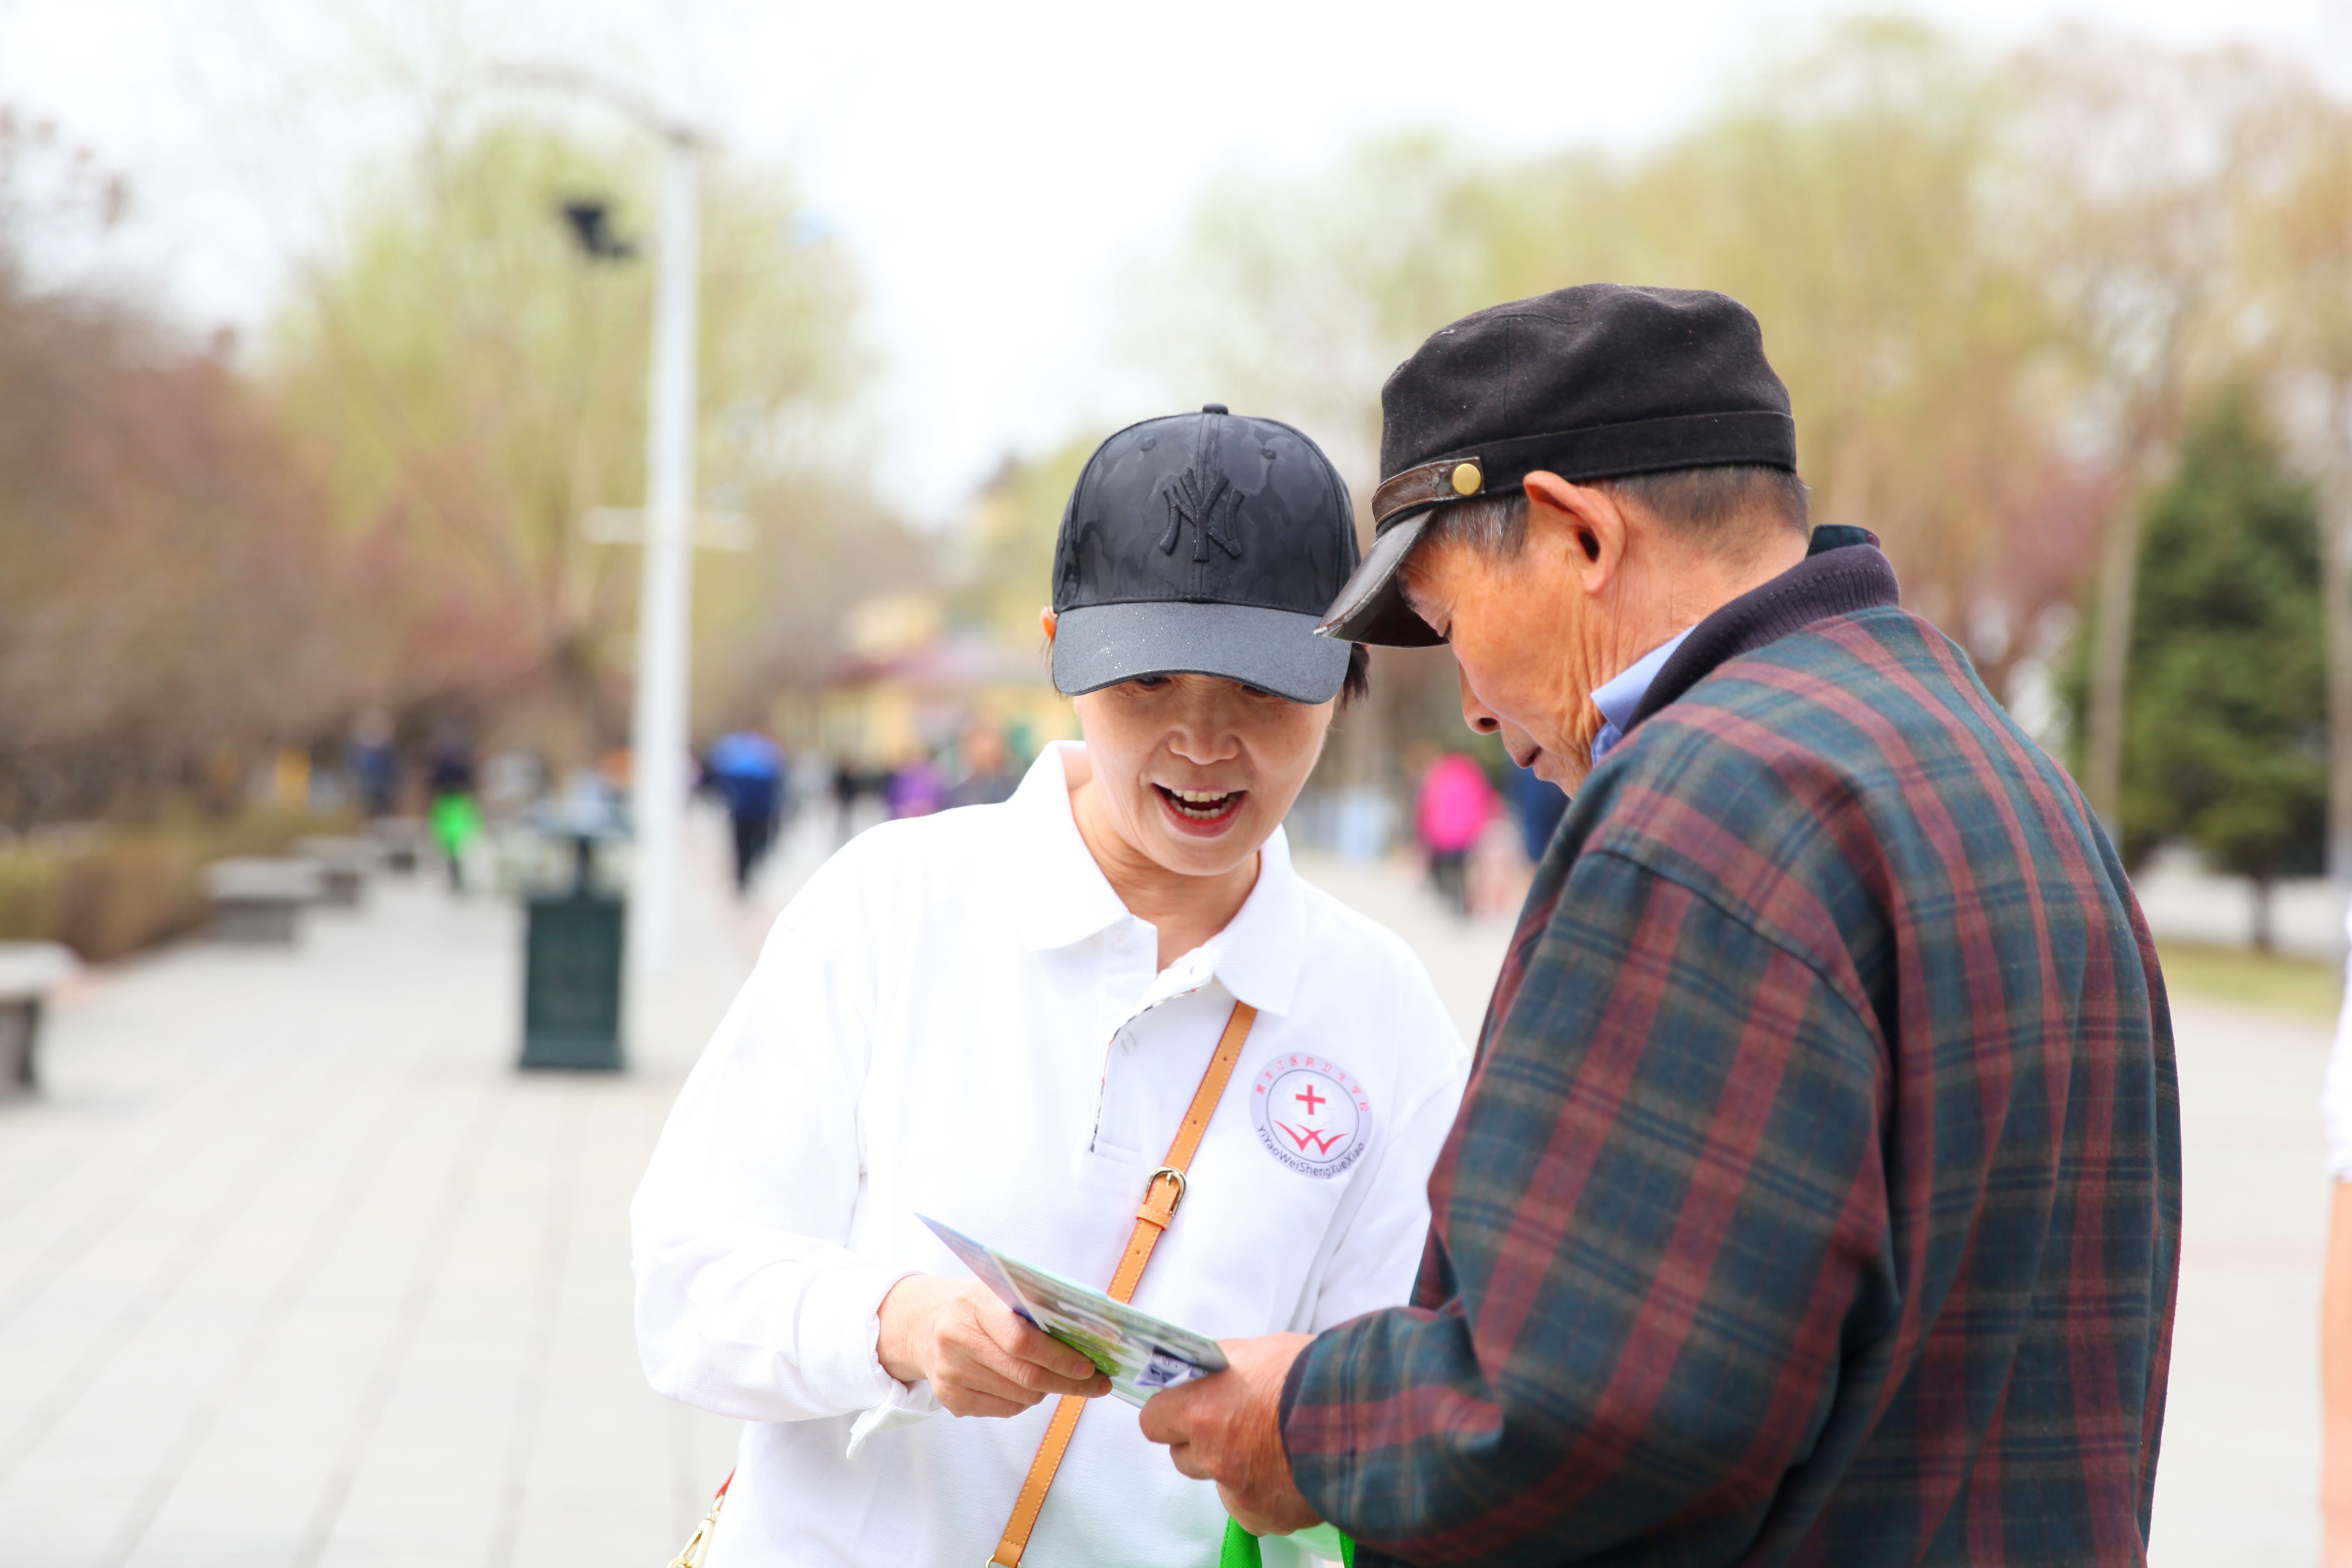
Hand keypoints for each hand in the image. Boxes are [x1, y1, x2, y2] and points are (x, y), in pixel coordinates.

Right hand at [876, 1275, 1109, 1416]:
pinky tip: (1027, 1385)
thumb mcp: (999, 1291)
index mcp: (974, 1303)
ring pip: (1019, 1396)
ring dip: (1048, 1391)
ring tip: (1063, 1379)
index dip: (1059, 1358)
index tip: (1089, 1366)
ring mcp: (950, 1373)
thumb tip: (1092, 1336)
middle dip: (1068, 1383)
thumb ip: (1036, 1308)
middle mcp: (956, 1339)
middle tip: (1096, 1385)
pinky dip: (1025, 1401)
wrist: (923, 1323)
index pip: (1022, 1340)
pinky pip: (1004, 1409)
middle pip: (1024, 1375)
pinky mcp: (949, 1398)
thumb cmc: (975, 1305)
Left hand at [1138, 1332, 1319, 1536]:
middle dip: (1203, 1443)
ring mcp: (1238, 1492)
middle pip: (1183, 1456)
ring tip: (1273, 1450)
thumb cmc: (1313, 1373)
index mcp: (1201, 1411)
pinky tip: (1290, 1473)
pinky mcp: (1266, 1517)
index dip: (1170, 1412)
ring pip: (1218, 1484)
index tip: (1184, 1407)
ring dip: (1235, 1471)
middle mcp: (1212, 1456)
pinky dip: (1265, 1496)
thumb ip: (1223, 1368)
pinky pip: (1251, 1510)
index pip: (1153, 1421)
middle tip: (1236, 1426)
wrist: (1364, 1413)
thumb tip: (1205, 1374)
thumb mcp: (1259, 1351)